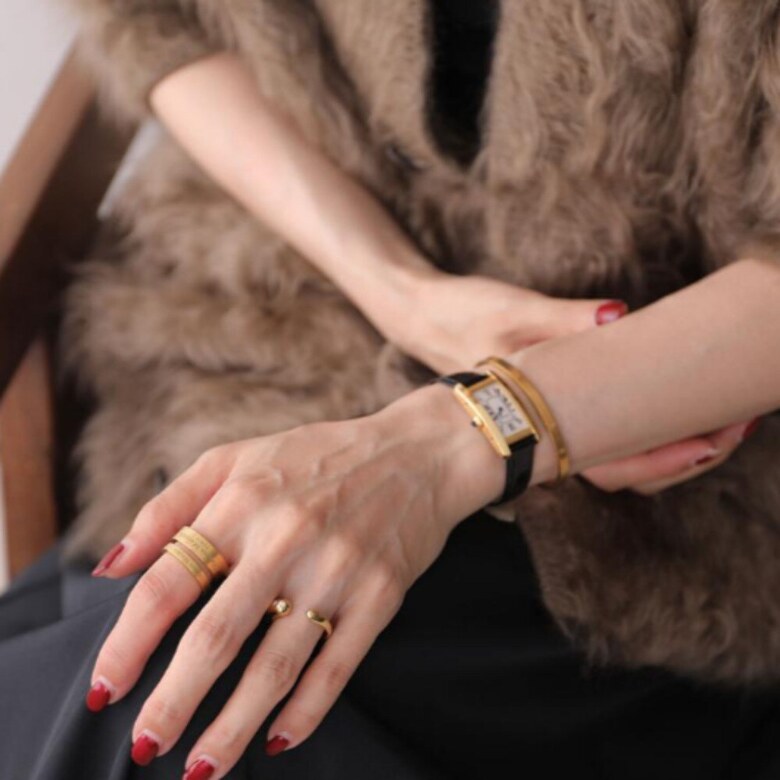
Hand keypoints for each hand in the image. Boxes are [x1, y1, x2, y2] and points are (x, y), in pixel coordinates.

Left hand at [86, 383, 501, 776]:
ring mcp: (337, 570)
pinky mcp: (379, 595)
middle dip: (173, 702)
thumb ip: (168, 506)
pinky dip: (306, 712)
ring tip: (201, 769)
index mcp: (242, 501)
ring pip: (276, 666)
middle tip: (143, 746)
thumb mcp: (235, 457)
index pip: (170, 582)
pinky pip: (337, 667)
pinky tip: (278, 740)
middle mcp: (286, 538)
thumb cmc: (316, 456)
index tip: (105, 689)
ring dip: (233, 727)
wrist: (416, 454)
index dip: (128, 642)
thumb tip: (111, 568)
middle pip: (217, 636)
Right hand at [392, 271, 759, 495]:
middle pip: (632, 472)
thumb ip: (565, 318)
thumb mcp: (513, 310)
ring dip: (675, 442)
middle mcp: (547, 441)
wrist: (424, 318)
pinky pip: (610, 438)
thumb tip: (619, 317)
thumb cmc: (466, 314)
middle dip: (690, 454)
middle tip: (741, 421)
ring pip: (623, 459)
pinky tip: (674, 402)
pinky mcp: (553, 415)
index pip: (619, 466)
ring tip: (723, 415)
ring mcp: (550, 431)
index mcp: (538, 426)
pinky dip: (650, 427)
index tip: (721, 435)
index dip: (674, 459)